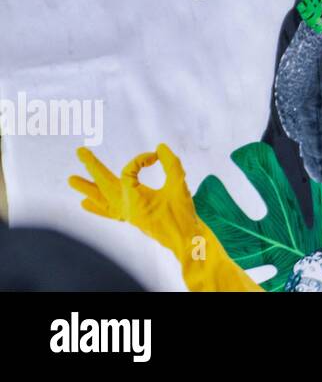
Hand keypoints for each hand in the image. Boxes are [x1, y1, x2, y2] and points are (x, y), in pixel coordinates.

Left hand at [69, 145, 202, 262]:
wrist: (183, 240)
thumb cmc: (182, 214)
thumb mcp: (179, 185)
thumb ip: (171, 164)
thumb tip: (160, 148)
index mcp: (134, 199)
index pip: (128, 171)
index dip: (140, 160)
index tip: (155, 156)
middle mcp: (125, 207)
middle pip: (105, 184)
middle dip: (92, 166)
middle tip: (80, 151)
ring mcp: (126, 214)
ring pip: (102, 199)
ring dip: (87, 188)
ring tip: (71, 180)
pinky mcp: (131, 218)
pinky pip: (108, 212)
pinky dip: (96, 207)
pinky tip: (84, 204)